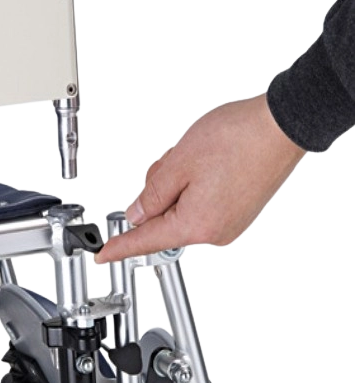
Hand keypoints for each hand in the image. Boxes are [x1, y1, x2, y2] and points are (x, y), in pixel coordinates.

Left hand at [94, 93, 305, 263]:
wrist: (280, 127)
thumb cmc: (236, 139)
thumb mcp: (179, 164)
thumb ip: (152, 195)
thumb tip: (137, 215)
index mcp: (196, 224)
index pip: (146, 240)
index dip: (121, 246)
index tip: (103, 254)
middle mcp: (214, 232)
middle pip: (165, 221)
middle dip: (158, 195)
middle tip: (171, 165)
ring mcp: (228, 225)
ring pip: (182, 211)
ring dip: (178, 188)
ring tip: (196, 162)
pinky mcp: (236, 215)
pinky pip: (200, 208)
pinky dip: (193, 190)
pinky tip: (205, 169)